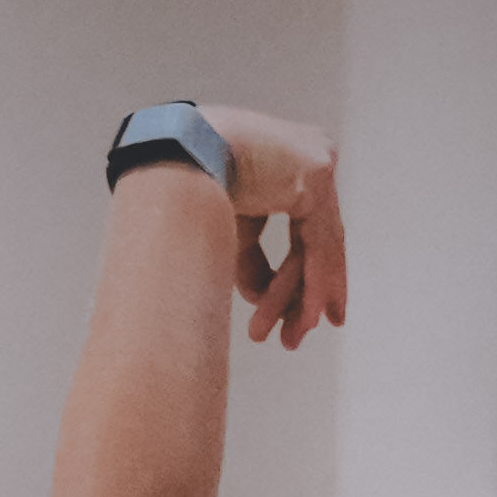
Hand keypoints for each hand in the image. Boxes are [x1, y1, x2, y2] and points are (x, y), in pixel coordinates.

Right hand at [193, 104, 345, 348]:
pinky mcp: (316, 174)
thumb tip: (263, 298)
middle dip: (305, 295)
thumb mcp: (227, 233)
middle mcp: (309, 158)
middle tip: (295, 337)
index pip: (306, 231)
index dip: (303, 277)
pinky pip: (322, 241)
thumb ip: (252, 262)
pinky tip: (311, 317)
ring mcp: (316, 162)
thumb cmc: (186, 187)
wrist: (174, 159)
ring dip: (302, 298)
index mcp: (286, 165)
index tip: (307, 317)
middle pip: (315, 242)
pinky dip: (316, 282)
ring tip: (289, 338)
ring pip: (319, 246)